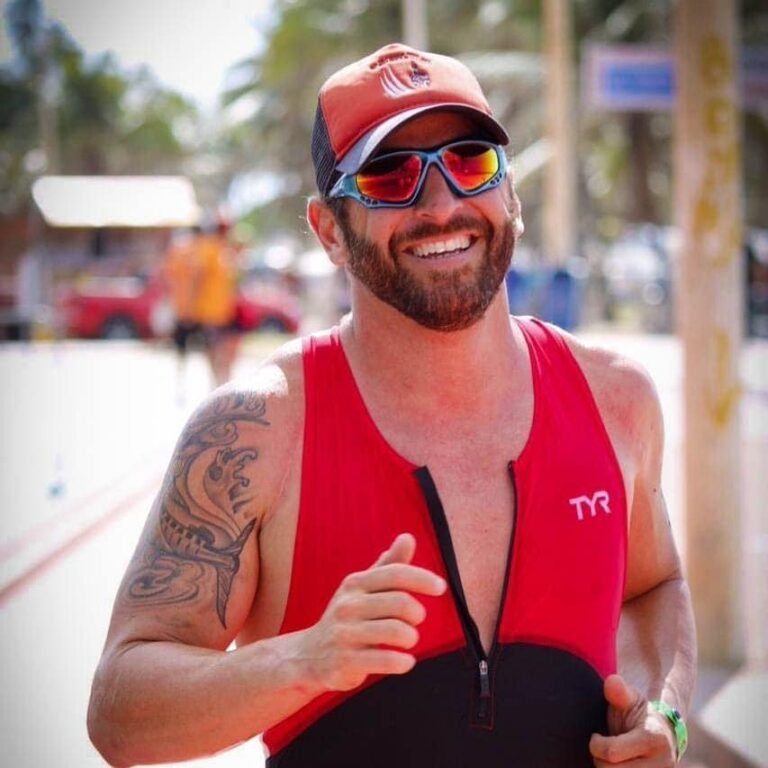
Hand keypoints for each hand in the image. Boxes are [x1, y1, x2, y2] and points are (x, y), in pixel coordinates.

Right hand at [301, 533, 446, 692]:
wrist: (310, 655)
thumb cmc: (348, 617)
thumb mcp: (364, 588)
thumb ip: (389, 565)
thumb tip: (408, 537)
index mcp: (355, 583)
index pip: (395, 573)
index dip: (422, 578)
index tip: (441, 588)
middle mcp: (348, 605)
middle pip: (400, 603)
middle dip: (417, 613)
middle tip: (415, 621)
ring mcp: (345, 633)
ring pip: (396, 631)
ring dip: (411, 637)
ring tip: (409, 639)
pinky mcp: (345, 661)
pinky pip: (384, 660)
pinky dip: (402, 661)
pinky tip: (405, 661)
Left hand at [590, 674, 677, 765]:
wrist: (664, 737)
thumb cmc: (639, 715)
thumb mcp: (631, 699)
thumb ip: (619, 691)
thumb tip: (611, 682)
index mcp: (653, 739)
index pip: (612, 752)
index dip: (597, 745)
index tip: (596, 737)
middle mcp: (662, 765)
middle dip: (600, 762)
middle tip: (602, 752)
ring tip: (612, 762)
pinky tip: (617, 767)